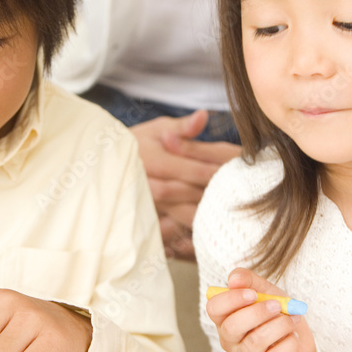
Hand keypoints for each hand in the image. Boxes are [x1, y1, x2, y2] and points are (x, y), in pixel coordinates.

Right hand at [131, 110, 240, 259]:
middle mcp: (151, 185)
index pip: (197, 170)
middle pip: (194, 195)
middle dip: (219, 197)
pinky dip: (192, 235)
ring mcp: (149, 207)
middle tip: (247, 200)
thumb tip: (203, 116)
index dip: (221, 174)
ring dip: (209, 218)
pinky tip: (212, 234)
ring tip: (234, 218)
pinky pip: (173, 233)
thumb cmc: (137, 144)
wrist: (104, 166)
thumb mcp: (156, 128)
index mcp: (156, 160)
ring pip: (185, 217)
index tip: (243, 176)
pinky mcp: (147, 223)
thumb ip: (182, 127)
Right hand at [205, 267, 316, 351]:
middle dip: (258, 313)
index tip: (252, 293)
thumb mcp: (264, 291)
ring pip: (256, 341)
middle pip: (232, 327)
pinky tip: (293, 336)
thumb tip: (234, 278)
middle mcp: (230, 340)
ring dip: (280, 325)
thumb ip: (249, 281)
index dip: (231, 299)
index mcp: (225, 318)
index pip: (214, 308)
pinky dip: (289, 342)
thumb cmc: (276, 314)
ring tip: (292, 318)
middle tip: (277, 305)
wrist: (299, 338)